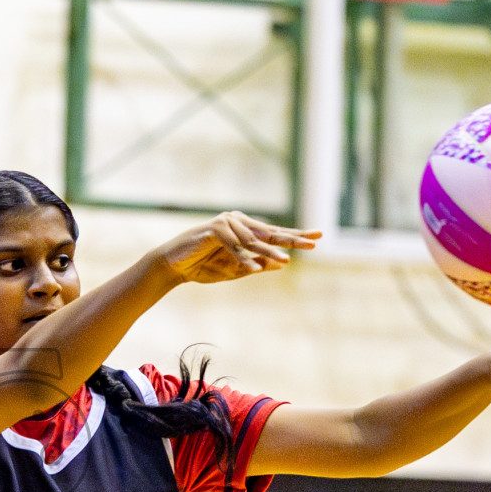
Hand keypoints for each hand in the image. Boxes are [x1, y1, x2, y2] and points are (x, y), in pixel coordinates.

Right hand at [157, 212, 320, 284]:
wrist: (173, 266)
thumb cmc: (202, 266)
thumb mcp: (235, 270)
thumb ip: (257, 264)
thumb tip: (283, 263)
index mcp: (244, 229)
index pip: (274, 233)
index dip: (296, 235)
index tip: (317, 237)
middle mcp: (237, 221)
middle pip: (269, 232)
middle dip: (291, 238)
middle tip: (313, 242)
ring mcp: (226, 223)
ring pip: (252, 241)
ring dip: (268, 253)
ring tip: (285, 260)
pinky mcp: (213, 230)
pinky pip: (233, 247)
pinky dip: (243, 258)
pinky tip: (255, 267)